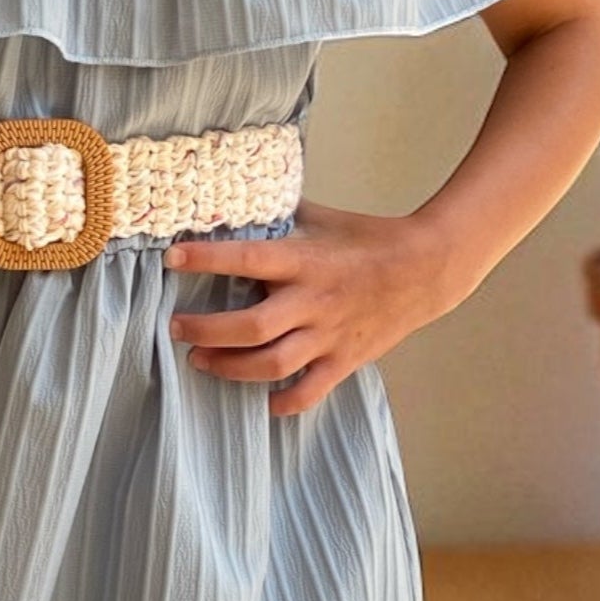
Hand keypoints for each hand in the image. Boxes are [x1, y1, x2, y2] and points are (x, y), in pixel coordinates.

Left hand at [164, 199, 456, 415]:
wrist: (427, 269)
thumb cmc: (369, 239)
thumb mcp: (323, 218)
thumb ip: (281, 213)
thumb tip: (239, 198)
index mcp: (305, 261)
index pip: (248, 259)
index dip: (208, 259)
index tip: (172, 257)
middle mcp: (314, 301)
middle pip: (253, 327)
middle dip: (207, 331)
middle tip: (177, 328)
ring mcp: (329, 336)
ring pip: (273, 364)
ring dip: (230, 368)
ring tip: (201, 361)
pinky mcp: (345, 361)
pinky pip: (309, 392)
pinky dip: (284, 402)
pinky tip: (263, 401)